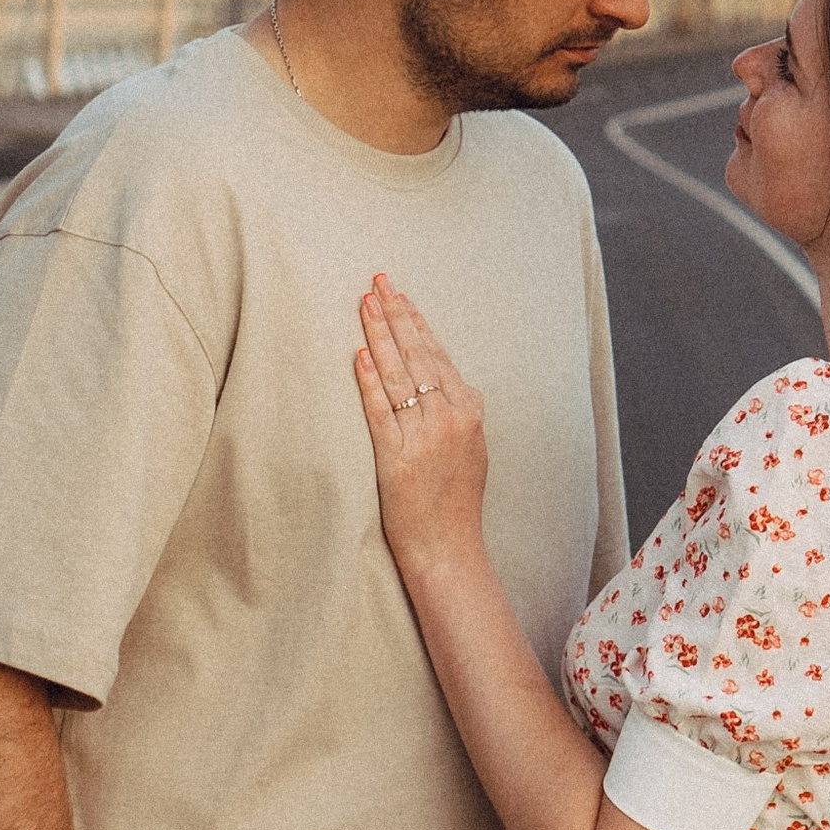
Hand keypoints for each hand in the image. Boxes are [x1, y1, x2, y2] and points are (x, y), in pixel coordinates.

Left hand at [354, 275, 488, 575]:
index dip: (416, 321)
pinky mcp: (397, 457)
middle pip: (418, 354)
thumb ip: (458, 412)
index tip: (400, 294)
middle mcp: (450, 418)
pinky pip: (380, 411)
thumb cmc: (454, 500)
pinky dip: (369, 381)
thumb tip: (443, 380)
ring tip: (364, 305)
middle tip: (378, 282)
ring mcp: (424, 436)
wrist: (448, 546)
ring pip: (398, 375)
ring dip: (379, 336)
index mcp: (468, 411)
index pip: (437, 354)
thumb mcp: (471, 448)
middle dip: (395, 314)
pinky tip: (358, 356)